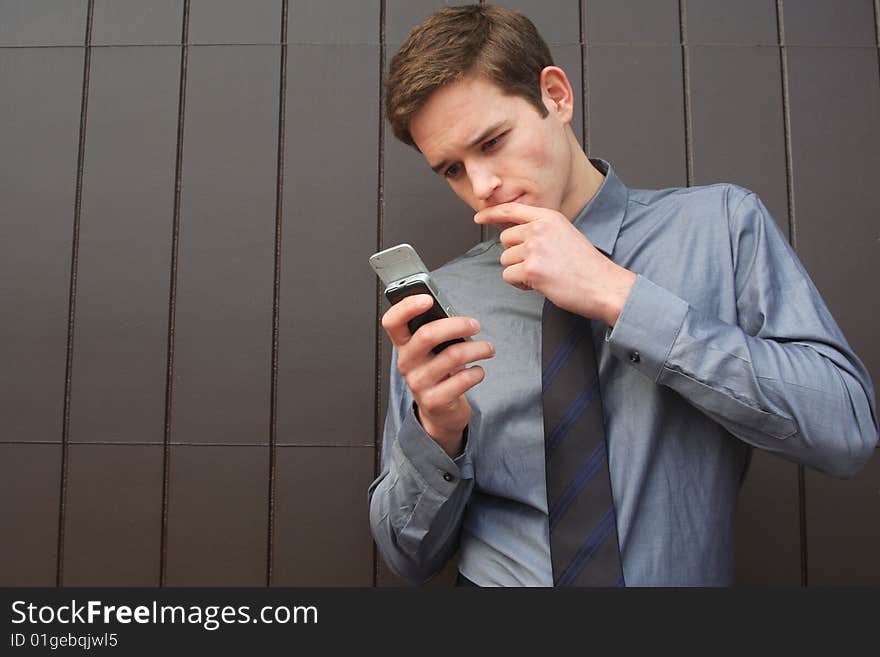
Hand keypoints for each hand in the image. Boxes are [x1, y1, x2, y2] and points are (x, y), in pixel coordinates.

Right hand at [381, 294, 494, 457]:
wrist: (439, 410)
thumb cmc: (438, 372)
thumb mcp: (432, 350)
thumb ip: (437, 331)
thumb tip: (455, 315)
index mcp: (403, 345)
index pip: (392, 321)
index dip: (406, 307)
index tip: (427, 298)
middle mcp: (406, 363)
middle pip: (427, 334)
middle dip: (457, 325)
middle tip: (475, 324)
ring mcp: (418, 383)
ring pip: (452, 356)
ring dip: (477, 348)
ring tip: (488, 348)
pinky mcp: (434, 400)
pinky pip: (462, 380)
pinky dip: (477, 372)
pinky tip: (478, 370)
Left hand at [474, 202, 635, 325]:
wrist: (603, 285)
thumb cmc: (586, 266)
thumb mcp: (565, 234)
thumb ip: (541, 230)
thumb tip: (514, 236)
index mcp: (549, 217)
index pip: (512, 210)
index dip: (492, 213)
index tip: (479, 218)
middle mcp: (539, 228)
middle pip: (505, 239)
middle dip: (516, 254)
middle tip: (539, 265)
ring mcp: (534, 248)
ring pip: (505, 260)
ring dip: (518, 271)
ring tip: (544, 275)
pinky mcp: (531, 269)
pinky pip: (509, 276)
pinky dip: (521, 284)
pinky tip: (540, 284)